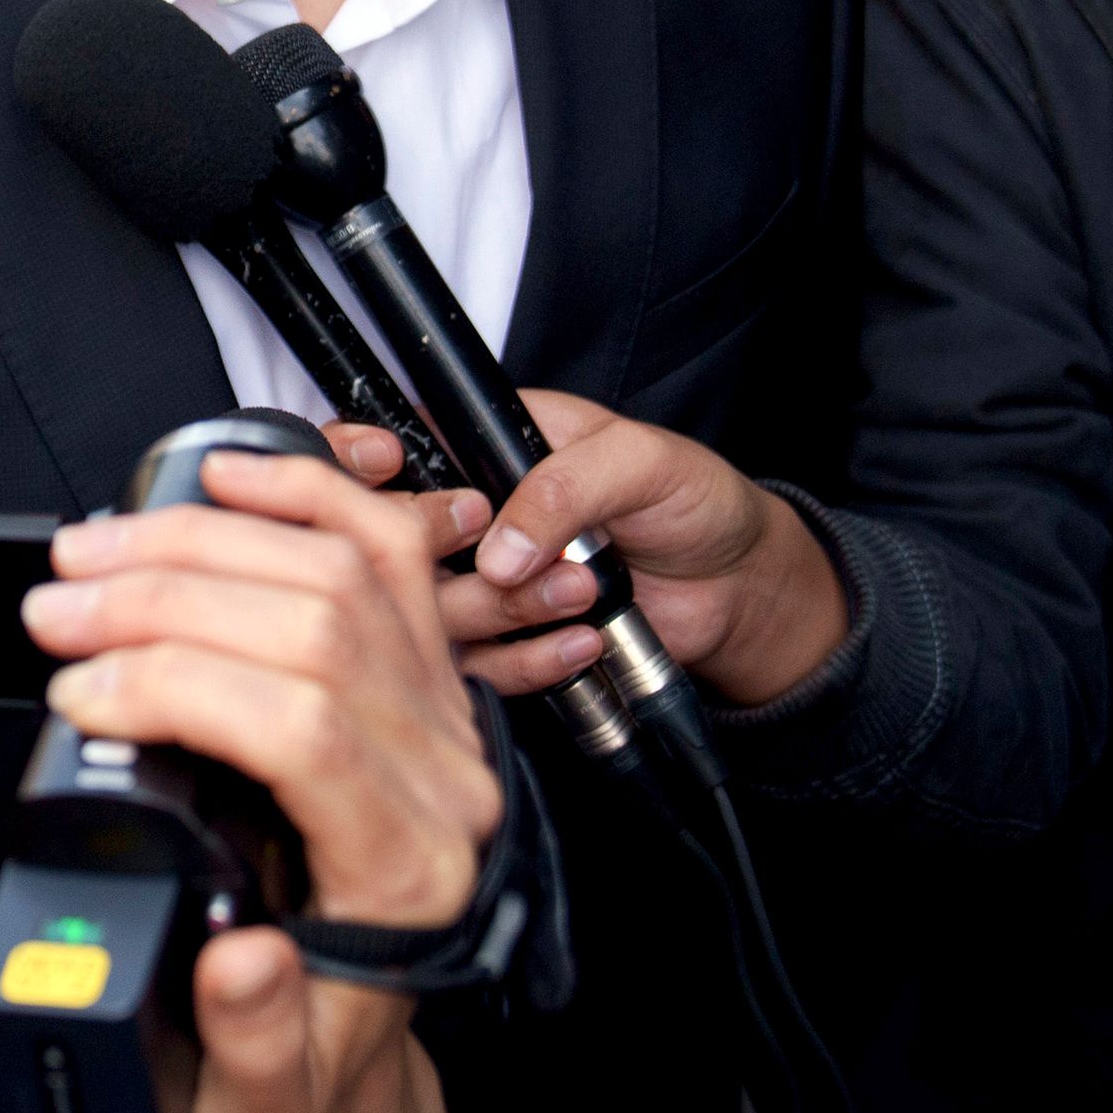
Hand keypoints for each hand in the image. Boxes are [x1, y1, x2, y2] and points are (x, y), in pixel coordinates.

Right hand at [22, 451, 505, 1112]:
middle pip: (319, 626)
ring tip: (93, 554)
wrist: (348, 1064)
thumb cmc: (298, 1072)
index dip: (179, 687)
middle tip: (56, 608)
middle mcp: (446, 779)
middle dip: (170, 596)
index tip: (76, 692)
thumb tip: (237, 961)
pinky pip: (380, 552)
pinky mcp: (423, 674)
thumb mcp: (261, 1098)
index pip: (306, 727)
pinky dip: (306, 493)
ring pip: (343, 570)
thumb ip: (255, 1036)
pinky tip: (224, 477)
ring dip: (208, 539)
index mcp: (408, 872)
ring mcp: (443, 714)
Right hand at [414, 392, 846, 708]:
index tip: (403, 483)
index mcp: (489, 443)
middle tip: (519, 560)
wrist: (738, 588)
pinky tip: (586, 640)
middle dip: (451, 556)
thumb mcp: (640, 462)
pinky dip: (531, 663)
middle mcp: (474, 513)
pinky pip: (485, 669)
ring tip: (583, 592)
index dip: (374, 468)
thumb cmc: (695, 500)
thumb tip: (498, 550)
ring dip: (508, 611)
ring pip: (438, 613)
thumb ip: (565, 487)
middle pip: (400, 542)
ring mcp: (488, 583)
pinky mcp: (512, 645)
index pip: (397, 447)